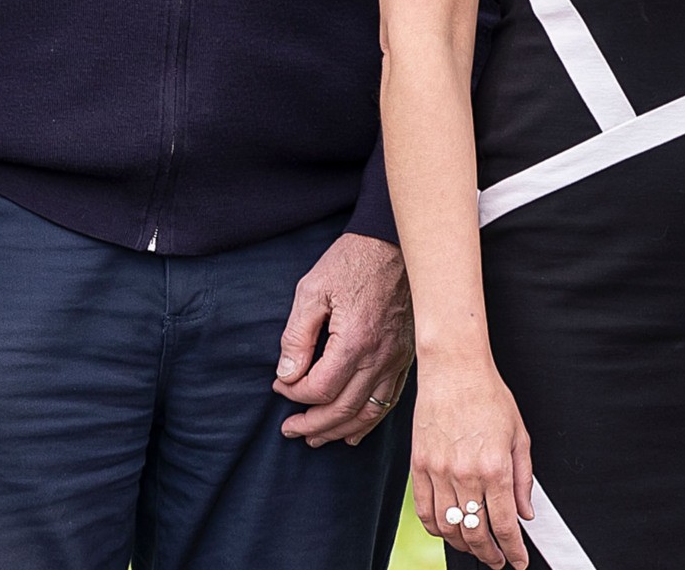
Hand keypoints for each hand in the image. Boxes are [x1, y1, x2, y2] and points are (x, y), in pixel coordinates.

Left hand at [274, 233, 415, 445]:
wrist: (395, 244)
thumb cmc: (352, 262)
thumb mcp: (312, 291)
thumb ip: (296, 336)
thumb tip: (286, 375)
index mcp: (354, 341)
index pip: (320, 388)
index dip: (294, 394)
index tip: (278, 388)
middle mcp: (379, 357)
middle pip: (343, 409)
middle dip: (312, 424)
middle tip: (290, 430)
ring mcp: (397, 359)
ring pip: (368, 412)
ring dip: (339, 430)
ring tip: (315, 438)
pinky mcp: (406, 357)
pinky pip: (390, 400)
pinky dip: (370, 421)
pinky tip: (353, 431)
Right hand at [408, 355, 535, 568]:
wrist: (454, 371)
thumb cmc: (489, 396)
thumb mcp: (520, 436)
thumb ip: (523, 479)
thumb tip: (525, 513)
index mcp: (495, 468)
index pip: (504, 525)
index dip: (512, 550)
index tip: (517, 561)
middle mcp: (465, 474)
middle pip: (475, 532)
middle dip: (489, 554)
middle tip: (498, 560)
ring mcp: (438, 471)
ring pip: (448, 527)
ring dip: (463, 545)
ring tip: (475, 547)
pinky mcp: (419, 466)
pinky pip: (424, 510)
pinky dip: (435, 528)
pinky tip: (447, 530)